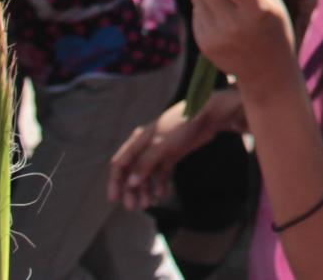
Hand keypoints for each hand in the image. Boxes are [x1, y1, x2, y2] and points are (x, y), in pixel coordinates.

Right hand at [108, 92, 237, 210]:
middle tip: (133, 207)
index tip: (114, 200)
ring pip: (146, 175)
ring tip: (147, 204)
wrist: (208, 114)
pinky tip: (160, 194)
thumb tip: (130, 184)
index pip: (119, 164)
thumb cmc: (181, 126)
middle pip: (132, 172)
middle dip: (130, 190)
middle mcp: (146, 147)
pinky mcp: (172, 155)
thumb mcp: (160, 145)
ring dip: (144, 190)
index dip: (115, 182)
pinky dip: (159, 184)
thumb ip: (145, 164)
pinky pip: (161, 173)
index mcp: (138, 141)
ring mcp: (159, 151)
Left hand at [190, 0, 295, 87]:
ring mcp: (215, 35)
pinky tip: (221, 17)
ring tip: (223, 0)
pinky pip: (196, 12)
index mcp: (255, 10)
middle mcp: (233, 23)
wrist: (267, 71)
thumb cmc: (274, 29)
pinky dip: (205, 8)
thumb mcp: (272, 1)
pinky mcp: (204, 43)